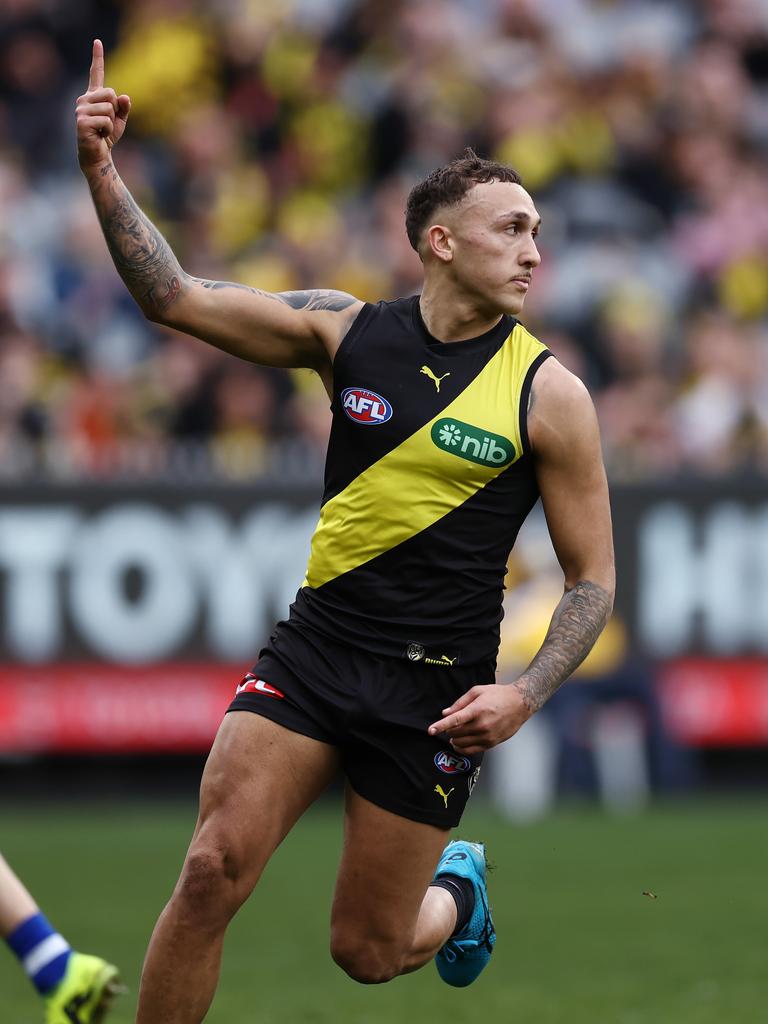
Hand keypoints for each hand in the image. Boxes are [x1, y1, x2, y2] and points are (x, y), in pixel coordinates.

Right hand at [76, 39, 130, 170]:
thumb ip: (124, 107)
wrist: (97, 155)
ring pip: (109, 108)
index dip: (97, 57)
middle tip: (106, 123)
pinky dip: (108, 130)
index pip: (95, 74)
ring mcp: (81, 109)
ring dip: (111, 122)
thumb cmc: (107, 137)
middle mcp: (84, 99)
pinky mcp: (81, 121)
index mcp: (93, 96)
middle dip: (115, 110)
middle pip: (111, 93)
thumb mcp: (120, 120)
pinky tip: (99, 135)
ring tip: (102, 129)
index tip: (97, 41)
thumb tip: (124, 97)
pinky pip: (106, 121)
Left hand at [427, 683, 533, 754]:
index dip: (440, 726)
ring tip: (456, 732)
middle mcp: (482, 725)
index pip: (454, 720)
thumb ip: (459, 703)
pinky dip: (462, 748)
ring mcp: (487, 736)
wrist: (520, 703)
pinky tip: (459, 743)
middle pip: (456, 733)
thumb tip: (445, 713)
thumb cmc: (497, 695)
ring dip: (454, 739)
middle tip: (451, 724)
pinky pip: (471, 751)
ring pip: (462, 743)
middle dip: (449, 730)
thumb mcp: (477, 691)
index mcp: (477, 710)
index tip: (431, 731)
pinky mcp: (491, 744)